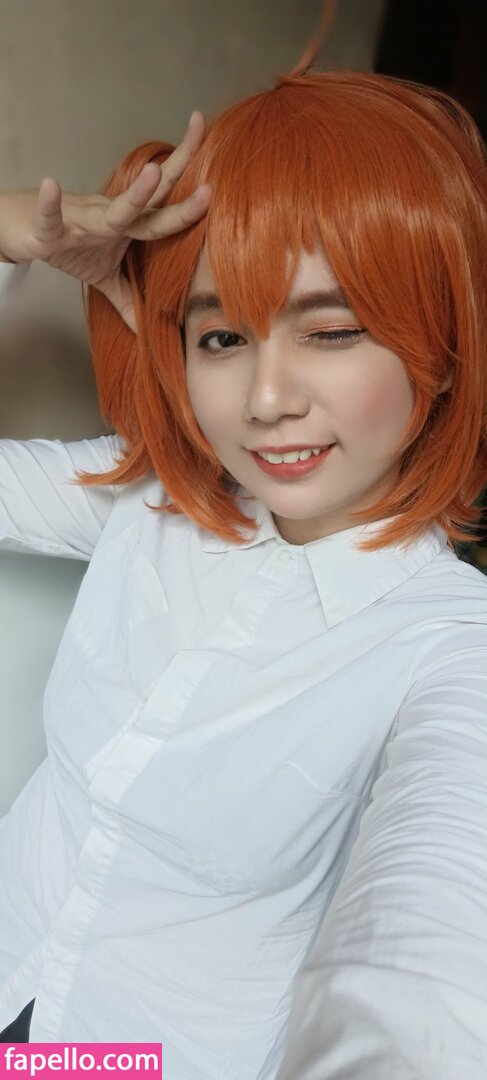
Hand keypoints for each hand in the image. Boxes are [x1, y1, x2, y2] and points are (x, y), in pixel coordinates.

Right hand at [0, 111, 210, 331]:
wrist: (24, 229)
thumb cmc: (68, 244)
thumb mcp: (104, 279)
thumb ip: (128, 301)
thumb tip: (149, 332)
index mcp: (128, 227)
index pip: (166, 208)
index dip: (191, 197)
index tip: (220, 181)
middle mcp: (111, 216)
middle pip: (152, 197)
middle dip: (177, 173)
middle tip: (206, 158)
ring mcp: (84, 220)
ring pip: (113, 209)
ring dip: (133, 194)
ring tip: (152, 173)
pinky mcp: (51, 228)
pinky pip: (51, 217)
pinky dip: (51, 204)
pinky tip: (51, 186)